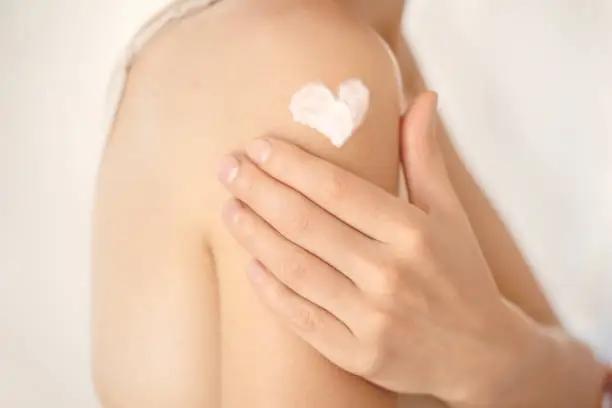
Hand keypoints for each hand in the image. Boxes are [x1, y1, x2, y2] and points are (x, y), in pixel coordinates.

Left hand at [217, 92, 538, 403]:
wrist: (484, 354)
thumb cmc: (462, 273)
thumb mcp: (449, 212)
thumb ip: (425, 156)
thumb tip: (422, 97)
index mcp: (413, 233)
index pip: (337, 190)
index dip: (292, 166)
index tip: (259, 147)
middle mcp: (391, 275)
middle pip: (306, 224)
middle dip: (258, 191)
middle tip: (227, 168)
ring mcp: (373, 320)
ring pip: (295, 269)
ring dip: (254, 235)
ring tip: (230, 208)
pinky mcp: (359, 355)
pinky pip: (301, 318)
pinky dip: (270, 290)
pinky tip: (251, 265)